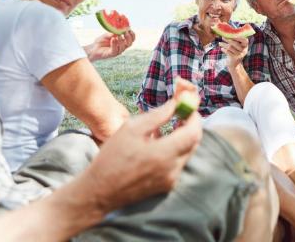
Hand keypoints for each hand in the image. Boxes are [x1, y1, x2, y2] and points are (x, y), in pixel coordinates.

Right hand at [81, 99, 201, 212]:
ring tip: (163, 130)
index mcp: (164, 154)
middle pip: (193, 143)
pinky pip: (177, 164)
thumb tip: (175, 104)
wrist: (99, 191)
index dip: (194, 118)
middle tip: (180, 116)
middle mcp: (172, 169)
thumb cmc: (112, 157)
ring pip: (186, 153)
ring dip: (180, 139)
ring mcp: (170, 180)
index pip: (193, 133)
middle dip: (189, 127)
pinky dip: (173, 152)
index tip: (188, 109)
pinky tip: (156, 145)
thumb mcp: (132, 128)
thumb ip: (158, 115)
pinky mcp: (166, 186)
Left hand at [85, 30, 135, 61]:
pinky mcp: (111, 54)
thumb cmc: (101, 41)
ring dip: (121, 40)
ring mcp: (117, 51)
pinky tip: (113, 39)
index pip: (131, 39)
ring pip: (123, 47)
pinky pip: (115, 50)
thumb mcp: (107, 34)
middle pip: (130, 43)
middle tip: (125, 32)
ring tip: (118, 35)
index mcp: (122, 42)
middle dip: (129, 37)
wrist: (93, 48)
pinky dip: (115, 44)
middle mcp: (121, 47)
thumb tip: (119, 27)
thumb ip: (113, 32)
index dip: (132, 34)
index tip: (129, 29)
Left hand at [220, 37, 248, 68]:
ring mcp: (240, 55)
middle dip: (228, 39)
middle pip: (236, 43)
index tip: (231, 34)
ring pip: (231, 47)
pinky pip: (228, 52)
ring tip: (220, 43)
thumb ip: (235, 40)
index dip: (238, 37)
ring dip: (224, 45)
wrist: (234, 64)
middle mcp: (244, 50)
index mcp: (245, 46)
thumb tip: (228, 31)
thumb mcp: (237, 46)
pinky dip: (224, 50)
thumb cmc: (234, 52)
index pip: (244, 40)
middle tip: (222, 37)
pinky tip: (221, 48)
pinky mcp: (235, 58)